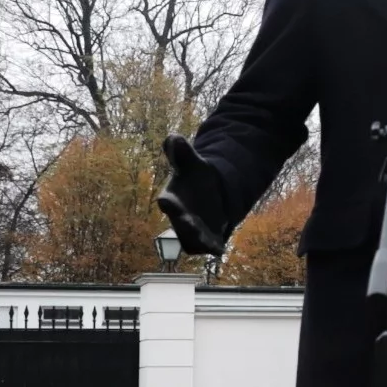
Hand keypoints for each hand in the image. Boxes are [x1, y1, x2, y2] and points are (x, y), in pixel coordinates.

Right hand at [156, 134, 229, 256]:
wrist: (211, 193)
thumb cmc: (196, 177)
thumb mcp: (193, 163)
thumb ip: (183, 153)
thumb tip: (173, 136)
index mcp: (172, 197)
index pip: (167, 201)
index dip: (167, 202)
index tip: (165, 201)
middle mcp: (179, 216)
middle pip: (179, 224)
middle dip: (185, 225)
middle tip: (192, 223)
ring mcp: (191, 230)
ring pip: (190, 241)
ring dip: (199, 241)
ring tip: (209, 243)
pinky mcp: (205, 238)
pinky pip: (206, 248)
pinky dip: (212, 249)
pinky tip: (220, 249)